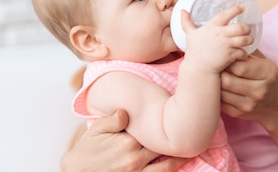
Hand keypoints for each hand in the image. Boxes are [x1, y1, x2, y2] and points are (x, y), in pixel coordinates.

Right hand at [61, 109, 187, 171]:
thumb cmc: (85, 152)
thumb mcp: (96, 130)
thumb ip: (113, 119)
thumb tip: (126, 112)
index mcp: (127, 141)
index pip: (153, 131)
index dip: (165, 125)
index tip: (177, 119)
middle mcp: (135, 159)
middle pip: (163, 147)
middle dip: (176, 141)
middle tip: (192, 132)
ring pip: (166, 167)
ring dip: (180, 159)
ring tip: (191, 151)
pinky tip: (176, 165)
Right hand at [181, 5, 249, 72]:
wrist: (198, 68)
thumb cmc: (194, 51)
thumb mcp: (190, 34)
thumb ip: (186, 22)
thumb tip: (181, 10)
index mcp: (212, 27)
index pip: (225, 15)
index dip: (234, 9)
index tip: (241, 7)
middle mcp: (220, 35)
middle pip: (240, 27)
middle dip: (247, 28)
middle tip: (247, 30)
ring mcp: (226, 45)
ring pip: (245, 39)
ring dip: (249, 39)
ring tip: (248, 40)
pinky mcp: (230, 56)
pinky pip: (243, 52)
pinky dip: (245, 53)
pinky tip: (243, 54)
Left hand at [219, 51, 277, 128]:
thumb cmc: (271, 80)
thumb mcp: (267, 64)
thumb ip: (250, 54)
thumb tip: (230, 39)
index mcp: (268, 73)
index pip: (239, 66)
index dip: (228, 60)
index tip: (224, 56)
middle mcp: (260, 90)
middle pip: (228, 80)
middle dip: (219, 72)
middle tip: (214, 65)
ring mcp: (249, 104)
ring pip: (221, 92)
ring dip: (215, 82)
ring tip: (214, 74)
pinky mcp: (239, 114)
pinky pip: (220, 102)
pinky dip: (216, 93)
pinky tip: (217, 86)